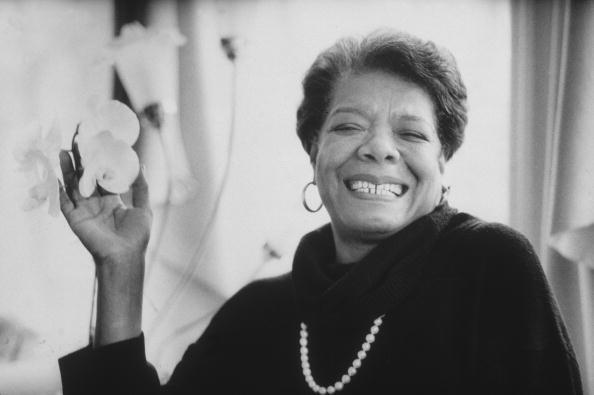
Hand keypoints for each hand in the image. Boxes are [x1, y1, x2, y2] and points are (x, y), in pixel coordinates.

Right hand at [58, 150, 151, 264]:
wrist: (125, 256)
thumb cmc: (137, 236)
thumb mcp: (144, 208)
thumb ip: (142, 187)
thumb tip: (142, 165)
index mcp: (112, 200)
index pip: (103, 176)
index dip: (99, 162)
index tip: (96, 146)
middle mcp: (96, 203)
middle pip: (85, 177)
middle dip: (81, 160)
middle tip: (77, 141)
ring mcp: (84, 210)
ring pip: (73, 185)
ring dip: (67, 169)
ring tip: (63, 151)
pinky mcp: (75, 219)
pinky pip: (63, 202)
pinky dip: (58, 190)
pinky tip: (54, 175)